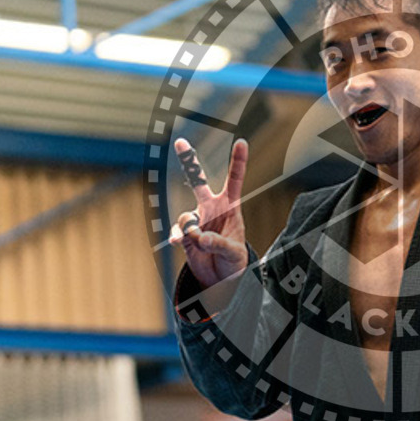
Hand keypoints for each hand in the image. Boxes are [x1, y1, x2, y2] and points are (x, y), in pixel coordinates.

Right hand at [169, 138, 248, 289]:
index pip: (235, 180)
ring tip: (200, 244)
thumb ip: (219, 243)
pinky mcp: (184, 235)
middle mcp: (211, 208)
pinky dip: (177, 236)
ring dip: (191, 230)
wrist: (221, 279)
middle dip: (188, 160)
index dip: (238, 161)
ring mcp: (196, 220)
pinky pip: (177, 231)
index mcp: (230, 206)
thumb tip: (199, 236)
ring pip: (186, 216)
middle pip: (197, 180)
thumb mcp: (234, 253)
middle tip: (180, 142)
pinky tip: (177, 242)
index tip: (242, 141)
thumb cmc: (235, 261)